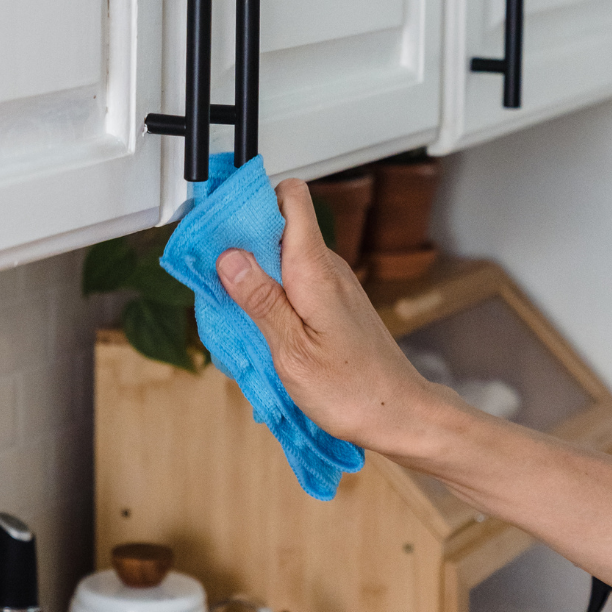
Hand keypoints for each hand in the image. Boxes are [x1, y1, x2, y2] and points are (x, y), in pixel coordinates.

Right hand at [215, 178, 457, 457]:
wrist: (397, 414)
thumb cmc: (351, 390)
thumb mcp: (292, 350)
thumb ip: (260, 300)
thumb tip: (229, 256)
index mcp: (315, 270)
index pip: (290, 198)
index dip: (253, 201)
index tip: (219, 224)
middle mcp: (328, 267)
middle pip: (281, 224)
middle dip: (243, 241)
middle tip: (214, 276)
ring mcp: (332, 284)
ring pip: (284, 255)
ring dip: (255, 272)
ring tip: (233, 305)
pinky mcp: (333, 302)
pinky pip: (294, 280)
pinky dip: (272, 292)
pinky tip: (261, 323)